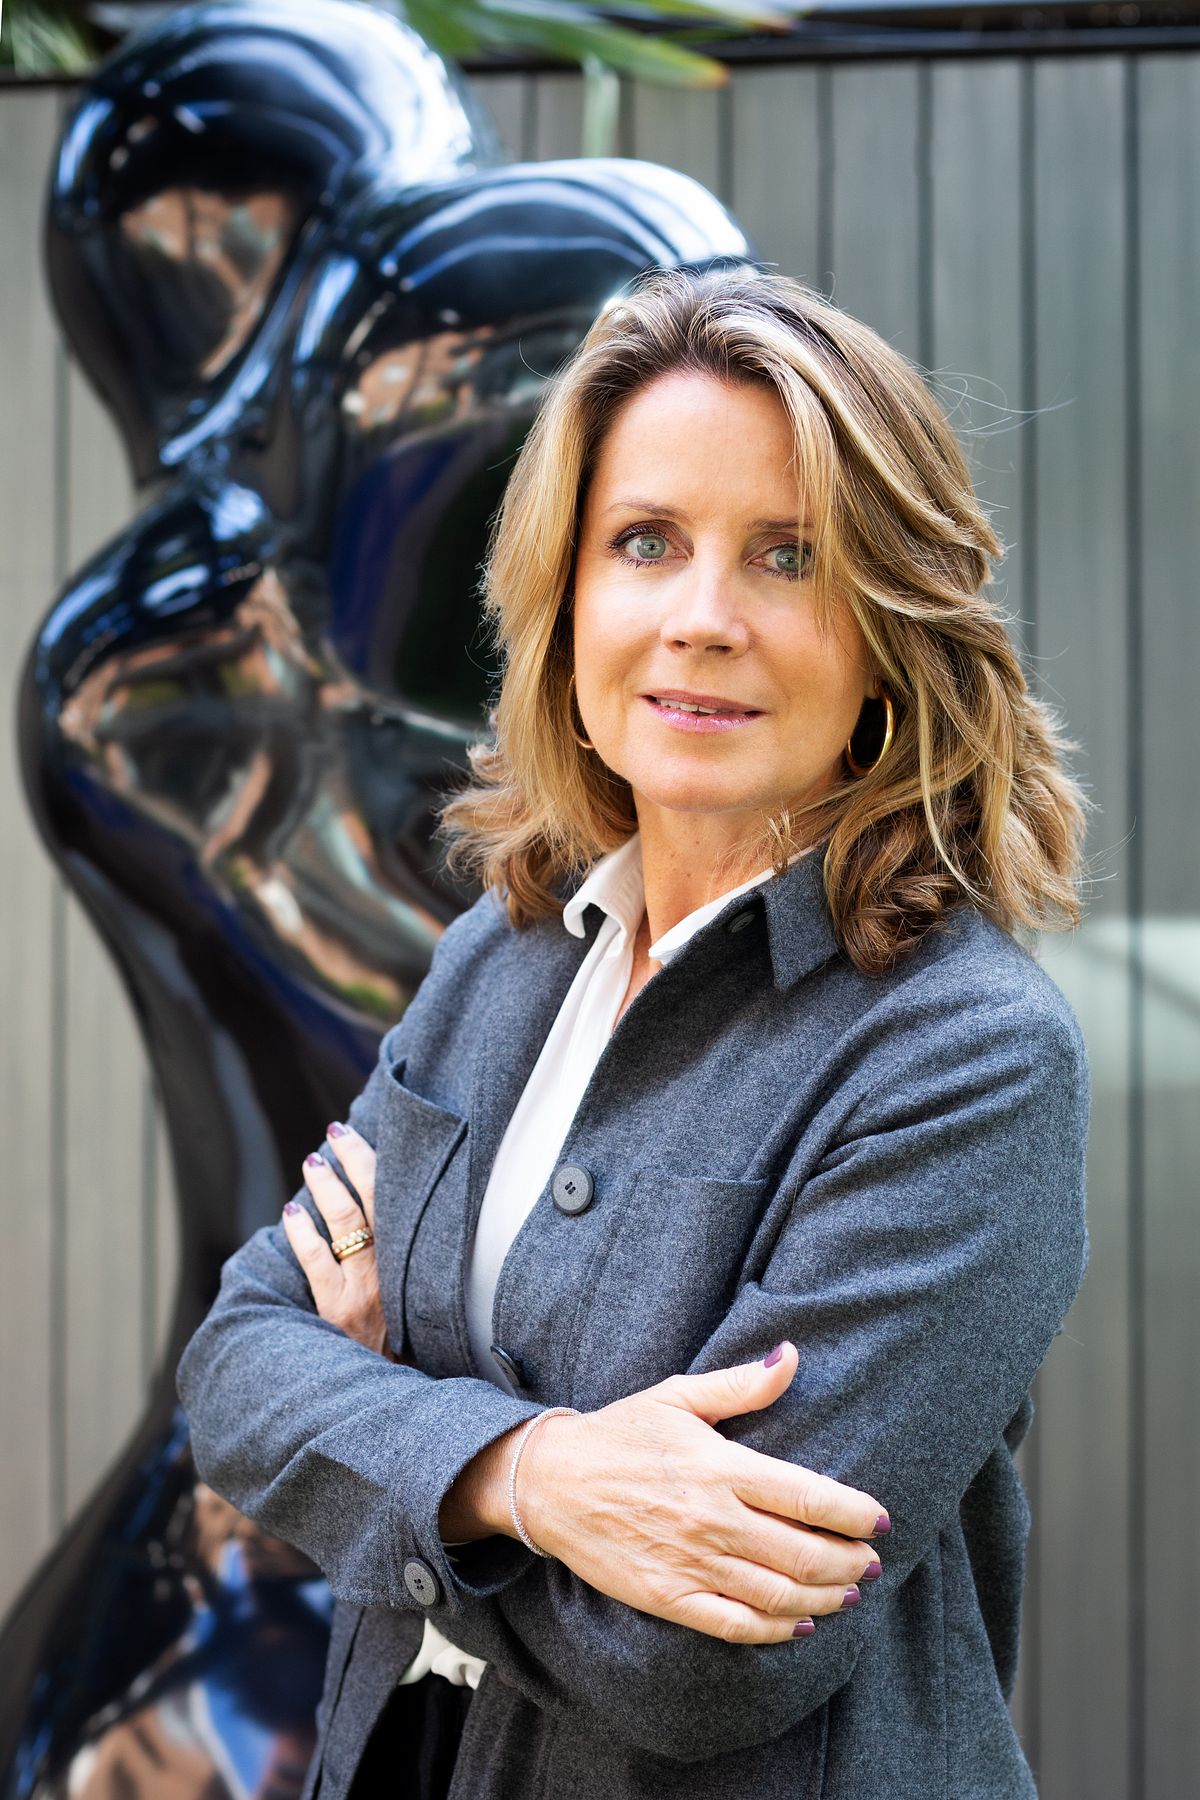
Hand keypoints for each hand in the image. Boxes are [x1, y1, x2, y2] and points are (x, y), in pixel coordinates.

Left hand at [281, 1123, 404, 1361]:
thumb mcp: (413, 1292)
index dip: (377, 1162)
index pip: (396, 1198)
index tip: (359, 1134)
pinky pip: (317, 1261)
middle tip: (335, 1132)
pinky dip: (302, 1233)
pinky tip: (291, 1213)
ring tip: (312, 1163)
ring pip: (345, 1223)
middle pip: (373, 1200)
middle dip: (353, 1160)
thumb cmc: (403, 1337)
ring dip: (326, 1188)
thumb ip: (400, 1255)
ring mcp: (365, 1288)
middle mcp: (392, 1267)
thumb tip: (378, 1208)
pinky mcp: (337, 1309)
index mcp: (412, 1258)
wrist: (391, 1390)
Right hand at [510, 1344, 887, 1643]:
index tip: (881, 1520)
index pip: (808, 1496)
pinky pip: (736, 1625)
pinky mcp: (669, 1598)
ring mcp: (691, 1563)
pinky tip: (798, 1624)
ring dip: (824, 1598)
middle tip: (871, 1563)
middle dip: (851, 1563)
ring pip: (779, 1595)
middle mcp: (713, 1520)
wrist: (550, 1483)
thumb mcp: (678, 1396)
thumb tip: (792, 1356)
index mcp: (721, 1467)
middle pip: (805, 1554)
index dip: (855, 1513)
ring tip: (848, 1593)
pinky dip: (775, 1630)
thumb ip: (741, 1384)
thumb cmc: (619, 1433)